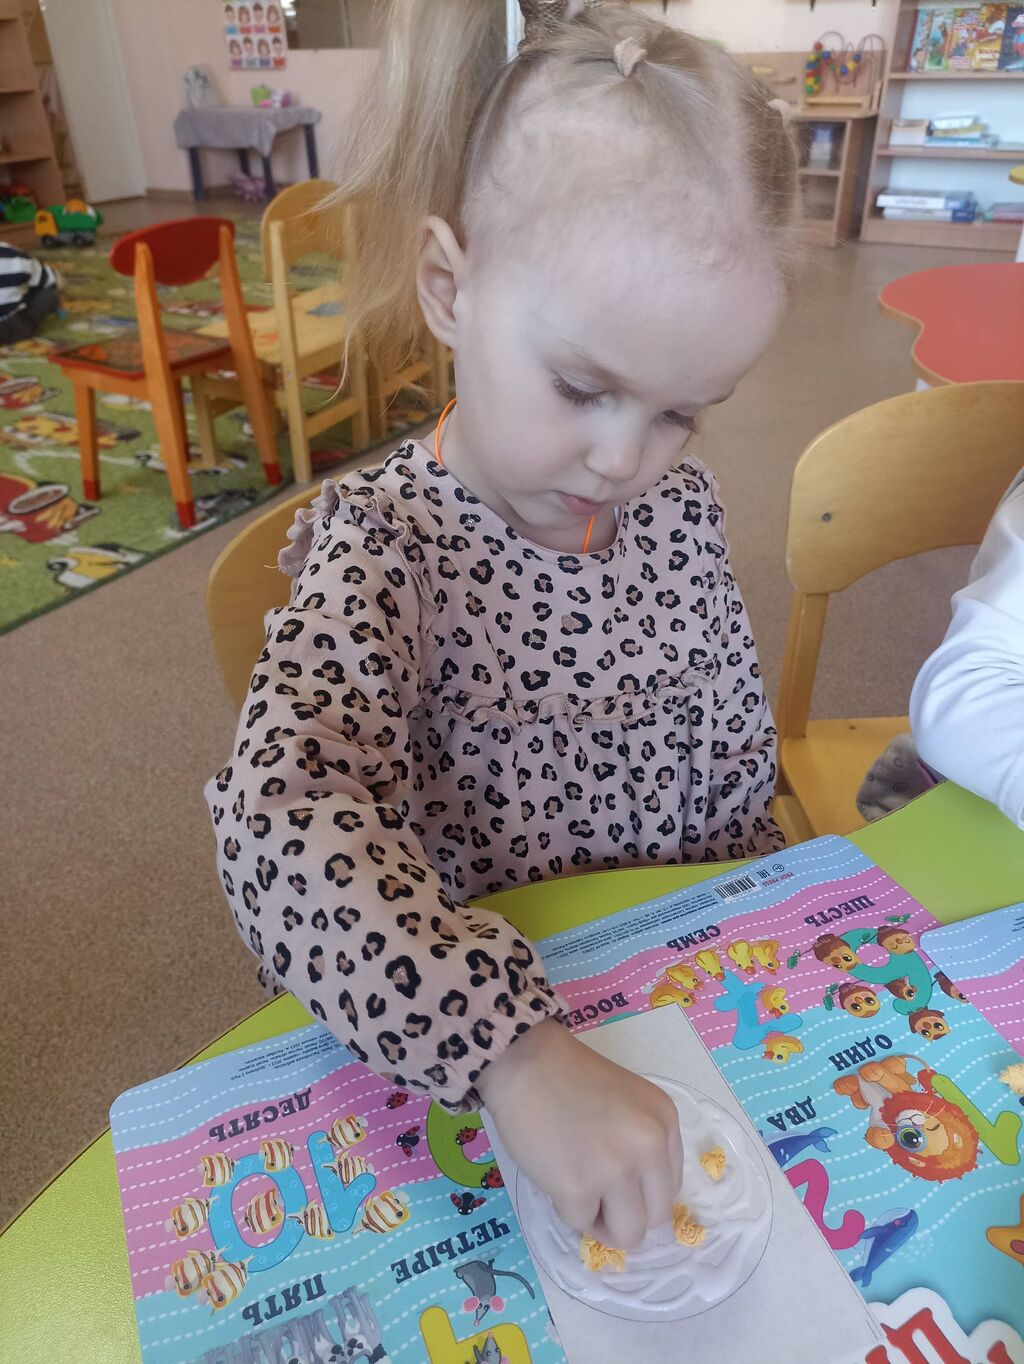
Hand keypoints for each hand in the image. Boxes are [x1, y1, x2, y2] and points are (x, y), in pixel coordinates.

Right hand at [478, 1019, 682, 1249]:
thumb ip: (642, 1145)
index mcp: (664, 1122)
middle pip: (655, 1217)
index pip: (670, 1187)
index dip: (641, 1192)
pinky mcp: (578, 1189)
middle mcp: (648, 1147)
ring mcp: (616, 1170)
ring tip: (578, 1191)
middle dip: (626, 1216)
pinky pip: (581, 1223)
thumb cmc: (569, 1077)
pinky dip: (566, 1208)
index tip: (617, 1182)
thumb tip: (637, 1201)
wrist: (524, 1062)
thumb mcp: (628, 1103)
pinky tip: (554, 1175)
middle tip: (598, 1196)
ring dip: (601, 1222)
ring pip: (627, 1234)